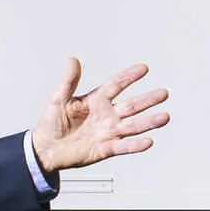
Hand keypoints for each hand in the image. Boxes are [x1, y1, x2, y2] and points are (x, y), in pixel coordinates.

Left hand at [31, 59, 169, 172]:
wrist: (45, 150)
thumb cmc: (51, 124)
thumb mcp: (58, 99)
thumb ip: (69, 81)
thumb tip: (73, 61)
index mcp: (96, 100)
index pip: (116, 86)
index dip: (129, 77)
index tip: (143, 69)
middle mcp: (106, 115)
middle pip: (131, 106)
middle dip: (148, 100)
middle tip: (163, 93)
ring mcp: (108, 132)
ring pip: (133, 126)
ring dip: (149, 122)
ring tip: (164, 117)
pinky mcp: (106, 149)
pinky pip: (124, 146)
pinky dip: (136, 145)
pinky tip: (148, 141)